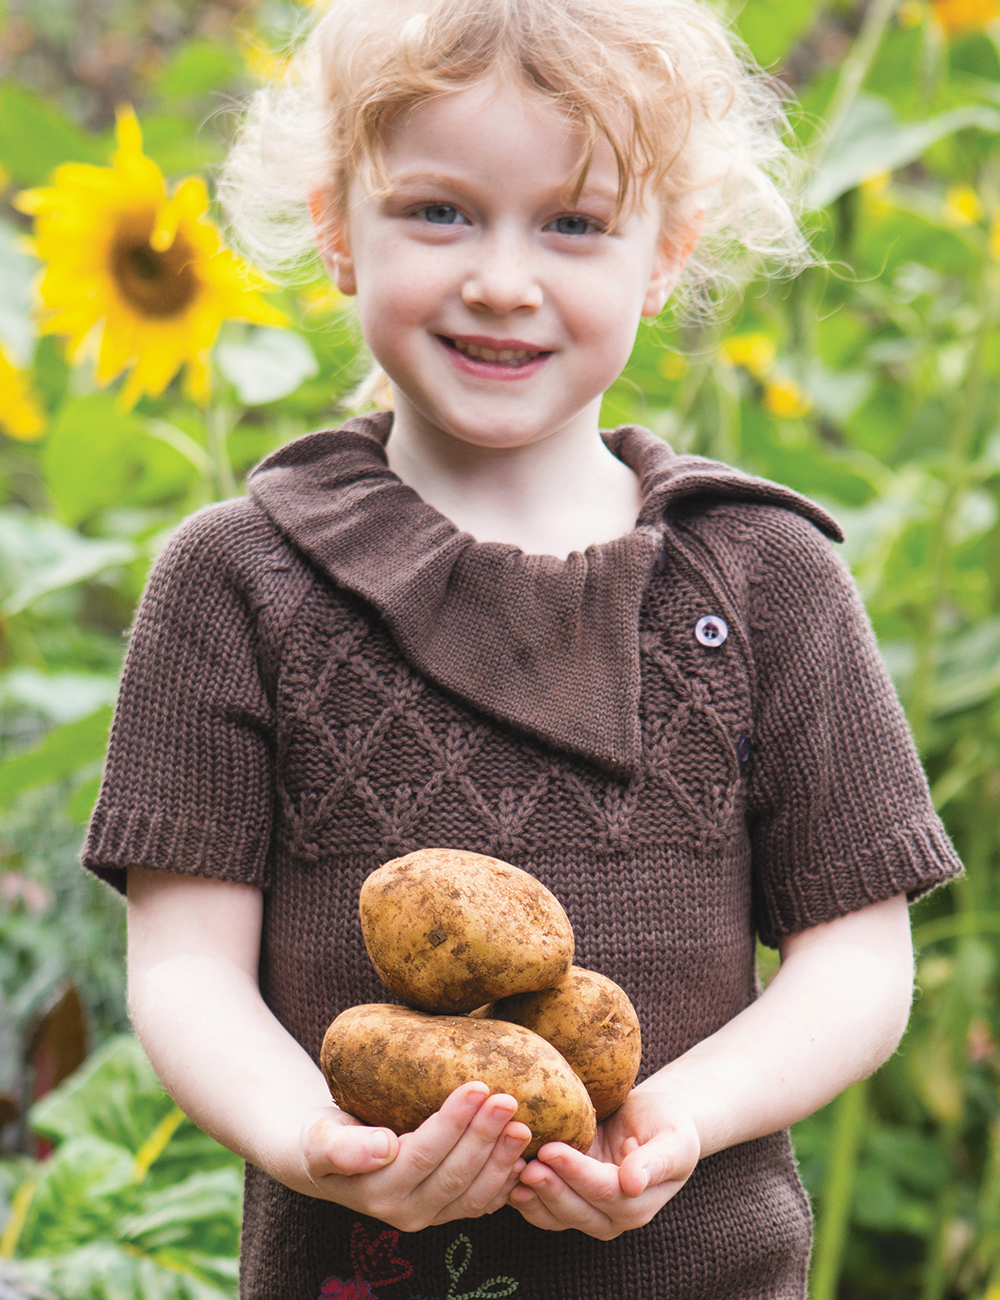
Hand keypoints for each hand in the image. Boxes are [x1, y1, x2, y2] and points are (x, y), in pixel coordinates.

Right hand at [300, 1082, 530, 1230]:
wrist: (324, 1157)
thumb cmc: (321, 1135)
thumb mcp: (318, 1137)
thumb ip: (342, 1147)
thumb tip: (383, 1148)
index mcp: (377, 1191)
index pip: (424, 1154)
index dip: (454, 1122)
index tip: (478, 1086)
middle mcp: (405, 1212)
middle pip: (455, 1174)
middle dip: (486, 1136)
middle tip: (509, 1098)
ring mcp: (428, 1215)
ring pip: (474, 1194)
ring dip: (502, 1160)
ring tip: (522, 1125)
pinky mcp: (445, 1210)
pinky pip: (481, 1202)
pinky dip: (505, 1182)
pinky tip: (522, 1156)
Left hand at [507, 1089, 699, 1238]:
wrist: (651, 1122)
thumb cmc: (667, 1124)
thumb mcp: (672, 1137)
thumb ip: (656, 1161)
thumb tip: (634, 1184)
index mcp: (638, 1202)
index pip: (603, 1191)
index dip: (575, 1173)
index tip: (551, 1149)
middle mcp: (612, 1216)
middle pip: (575, 1209)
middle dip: (548, 1187)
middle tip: (524, 1164)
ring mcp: (587, 1211)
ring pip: (554, 1215)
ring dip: (531, 1195)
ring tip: (508, 1168)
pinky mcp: (567, 1198)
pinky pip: (542, 1207)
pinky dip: (524, 1194)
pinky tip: (505, 1173)